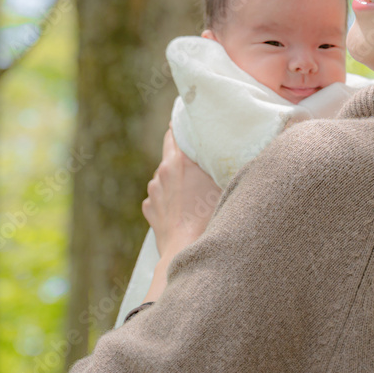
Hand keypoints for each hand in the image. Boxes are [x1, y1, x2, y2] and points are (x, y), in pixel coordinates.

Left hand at [142, 122, 221, 261]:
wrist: (185, 249)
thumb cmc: (207, 217)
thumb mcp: (220, 184)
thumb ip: (217, 165)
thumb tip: (224, 152)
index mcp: (178, 161)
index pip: (174, 132)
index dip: (181, 126)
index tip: (188, 123)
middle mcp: (161, 172)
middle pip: (168, 152)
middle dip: (181, 154)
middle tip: (196, 159)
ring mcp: (153, 191)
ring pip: (164, 176)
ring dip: (175, 179)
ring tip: (191, 191)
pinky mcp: (149, 208)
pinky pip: (158, 196)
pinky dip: (168, 198)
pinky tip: (181, 208)